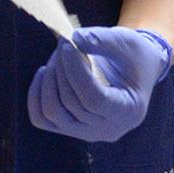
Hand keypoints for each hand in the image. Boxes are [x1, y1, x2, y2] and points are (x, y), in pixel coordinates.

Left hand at [28, 26, 172, 142]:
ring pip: (52, 113)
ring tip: (58, 56)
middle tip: (63, 42)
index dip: (75, 72)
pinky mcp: (70, 129)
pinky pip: (42, 119)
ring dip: (49, 80)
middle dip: (61, 68)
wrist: (137, 72)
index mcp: (128, 111)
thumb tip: (72, 39)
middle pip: (71, 103)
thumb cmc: (135, 56)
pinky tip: (44, 73)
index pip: (93, 99)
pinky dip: (36, 96)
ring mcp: (87, 133)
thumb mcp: (127, 42)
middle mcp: (108, 129)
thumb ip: (101, 40)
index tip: (67, 45)